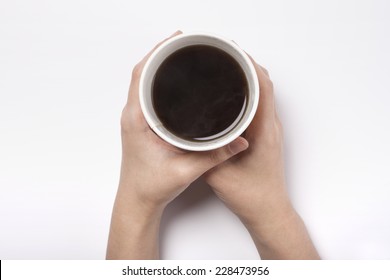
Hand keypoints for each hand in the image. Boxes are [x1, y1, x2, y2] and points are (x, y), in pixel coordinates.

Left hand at [107, 31, 247, 258]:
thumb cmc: (152, 186)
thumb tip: (240, 141)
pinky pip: (146, 94)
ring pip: (143, 82)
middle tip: (185, 42)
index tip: (176, 39)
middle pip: (142, 72)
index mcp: (137, 119)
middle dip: (162, 53)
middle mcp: (133, 115)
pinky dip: (158, 81)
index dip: (157, 52)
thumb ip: (216, 155)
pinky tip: (173, 80)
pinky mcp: (141, 124)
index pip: (140, 74)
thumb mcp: (187, 170)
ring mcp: (136, 119)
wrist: (138, 200)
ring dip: (159, 66)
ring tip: (180, 54)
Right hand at [204, 61, 319, 258]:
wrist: (267, 211)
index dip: (249, 64)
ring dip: (248, 78)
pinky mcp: (264, 135)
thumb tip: (188, 133)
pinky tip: (230, 95)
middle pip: (264, 83)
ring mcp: (269, 130)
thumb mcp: (218, 175)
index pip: (263, 85)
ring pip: (262, 93)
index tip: (231, 51)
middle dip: (245, 64)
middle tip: (223, 55)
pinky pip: (259, 105)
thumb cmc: (251, 195)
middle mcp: (271, 126)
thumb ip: (203, 153)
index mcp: (263, 130)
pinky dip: (247, 93)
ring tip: (226, 69)